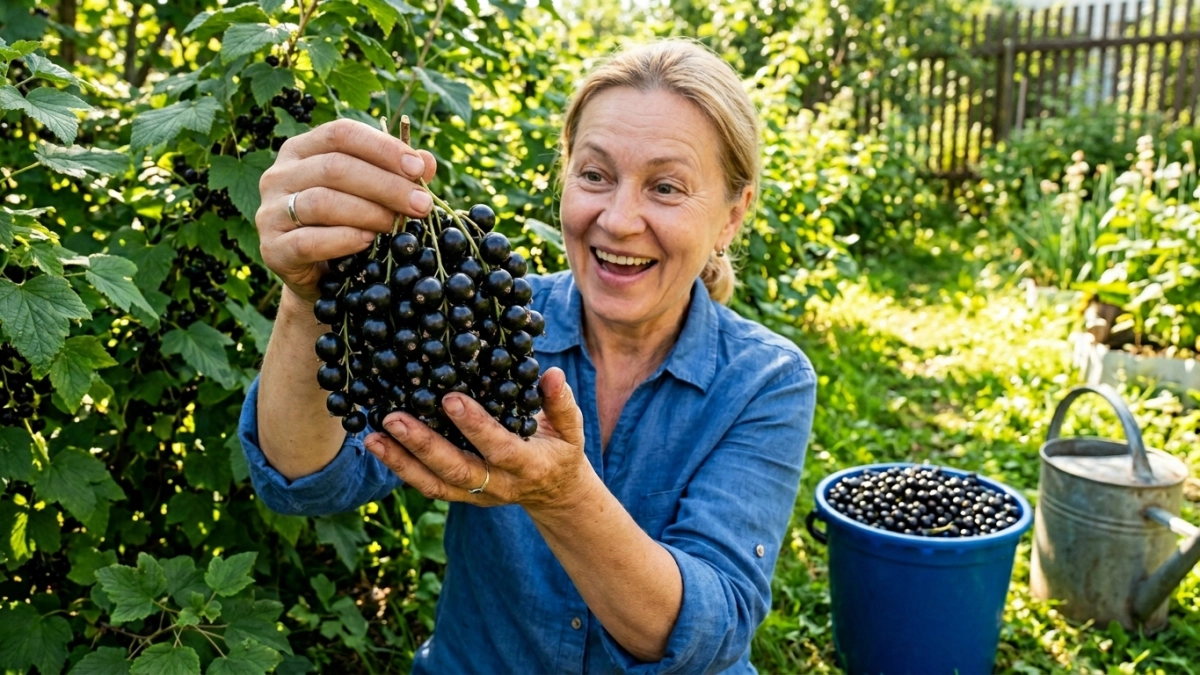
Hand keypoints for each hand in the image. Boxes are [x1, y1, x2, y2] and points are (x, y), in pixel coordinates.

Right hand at [256, 118, 437, 304]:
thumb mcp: (374, 197)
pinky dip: (344, 240)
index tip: (418, 169)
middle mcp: (279, 175)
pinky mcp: (271, 249)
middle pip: (335, 167)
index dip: (383, 148)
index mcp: (302, 150)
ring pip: (322, 202)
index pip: (341, 133)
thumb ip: (398, 177)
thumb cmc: (348, 226)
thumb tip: (428, 161)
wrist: (321, 279)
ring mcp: (269, 212)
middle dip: (386, 186)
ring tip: (397, 225)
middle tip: (421, 205)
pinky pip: (308, 241)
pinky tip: (368, 242)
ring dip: (369, 213)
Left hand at [362, 367, 594, 512]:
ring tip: (372, 437)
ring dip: (401, 462)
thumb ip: (560, 403)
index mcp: (528, 466)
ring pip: (435, 484)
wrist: (554, 494)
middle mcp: (500, 486)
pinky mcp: (461, 497)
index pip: (499, 447)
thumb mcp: (571, 428)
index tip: (450, 399)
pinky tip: (378, 446)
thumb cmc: (560, 450)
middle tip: (394, 418)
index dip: (475, 426)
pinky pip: (427, 487)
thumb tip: (551, 373)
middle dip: (424, 445)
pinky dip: (400, 468)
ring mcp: (477, 496)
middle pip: (457, 470)